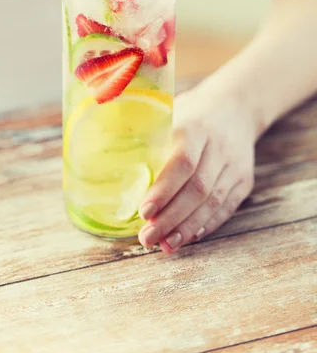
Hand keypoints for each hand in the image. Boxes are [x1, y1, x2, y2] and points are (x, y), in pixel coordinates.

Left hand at [138, 84, 255, 252]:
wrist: (236, 107)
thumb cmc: (192, 113)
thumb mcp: (172, 112)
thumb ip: (149, 135)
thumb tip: (107, 160)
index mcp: (196, 128)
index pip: (183, 163)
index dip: (164, 190)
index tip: (144, 211)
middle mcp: (218, 148)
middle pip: (197, 189)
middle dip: (171, 217)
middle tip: (147, 238)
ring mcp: (234, 166)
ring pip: (212, 202)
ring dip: (187, 227)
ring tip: (164, 245)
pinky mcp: (244, 180)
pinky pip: (225, 208)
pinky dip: (206, 225)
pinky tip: (188, 237)